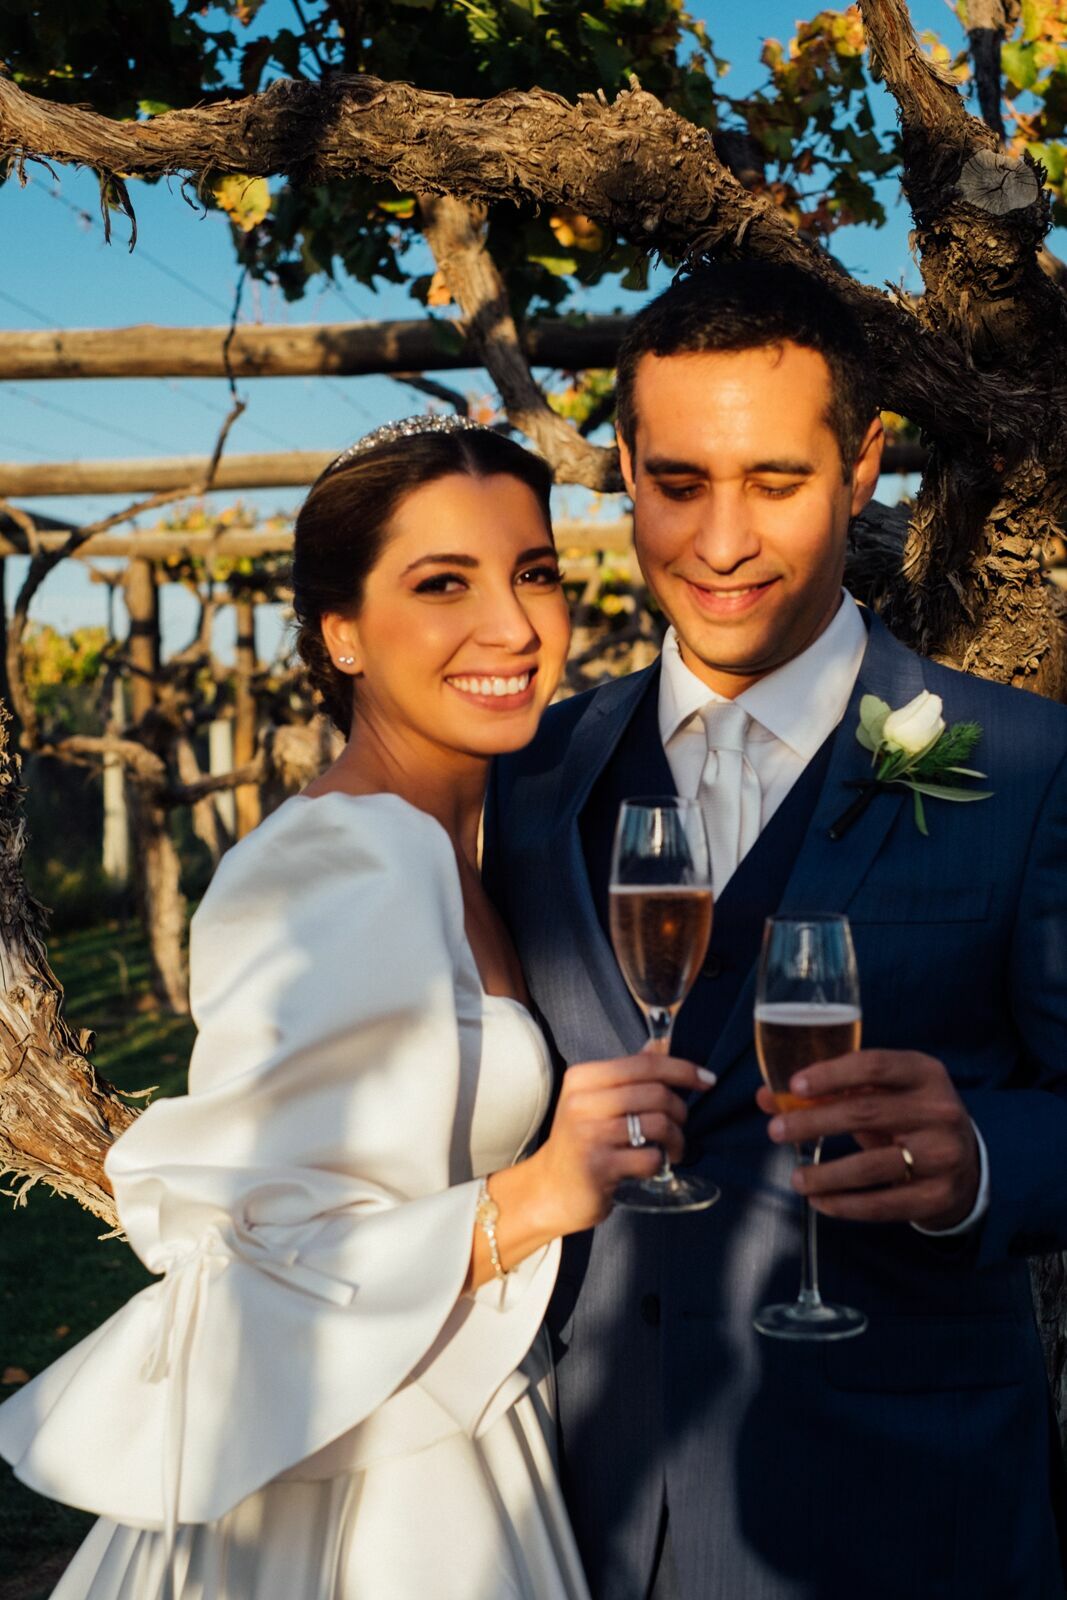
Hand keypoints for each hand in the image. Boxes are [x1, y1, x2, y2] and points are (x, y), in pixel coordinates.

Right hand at [533, 1051, 713, 1234]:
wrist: (550, 1189)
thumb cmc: (580, 1141)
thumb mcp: (594, 1100)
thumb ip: (626, 1074)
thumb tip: (659, 1044)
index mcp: (582, 1078)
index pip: (644, 1064)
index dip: (683, 1069)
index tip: (709, 1080)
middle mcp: (582, 1102)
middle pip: (656, 1094)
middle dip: (681, 1111)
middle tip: (681, 1126)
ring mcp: (589, 1135)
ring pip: (658, 1125)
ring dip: (677, 1140)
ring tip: (673, 1149)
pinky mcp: (598, 1166)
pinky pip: (650, 1158)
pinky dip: (660, 1163)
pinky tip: (650, 1166)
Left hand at [756, 1049, 979, 1229]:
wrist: (965, 1162)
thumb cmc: (909, 1116)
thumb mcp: (881, 1093)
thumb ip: (830, 1091)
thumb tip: (767, 1097)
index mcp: (925, 1073)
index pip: (874, 1065)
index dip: (832, 1074)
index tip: (794, 1087)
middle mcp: (940, 1110)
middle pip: (866, 1113)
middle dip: (814, 1122)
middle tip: (777, 1132)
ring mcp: (944, 1154)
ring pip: (872, 1165)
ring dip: (826, 1173)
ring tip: (796, 1177)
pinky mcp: (938, 1195)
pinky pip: (884, 1203)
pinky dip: (845, 1205)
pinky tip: (820, 1201)